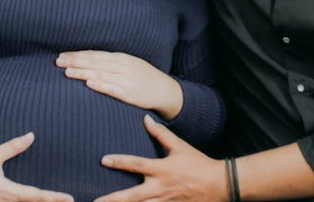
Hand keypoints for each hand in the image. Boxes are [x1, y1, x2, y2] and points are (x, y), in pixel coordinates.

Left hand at [56, 51, 182, 120]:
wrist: (165, 90)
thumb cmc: (145, 78)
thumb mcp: (130, 65)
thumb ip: (112, 63)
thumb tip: (89, 62)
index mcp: (122, 58)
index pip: (96, 54)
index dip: (78, 55)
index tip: (62, 55)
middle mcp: (123, 66)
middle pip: (95, 62)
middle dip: (75, 61)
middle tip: (58, 61)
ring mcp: (126, 80)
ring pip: (101, 74)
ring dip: (83, 72)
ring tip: (67, 72)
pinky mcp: (129, 93)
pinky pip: (113, 88)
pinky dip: (101, 85)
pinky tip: (89, 83)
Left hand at [96, 115, 228, 201]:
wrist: (219, 185)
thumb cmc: (198, 163)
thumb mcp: (180, 146)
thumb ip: (162, 134)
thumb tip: (146, 119)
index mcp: (162, 170)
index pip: (136, 165)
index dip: (119, 162)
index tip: (104, 160)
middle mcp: (160, 188)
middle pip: (132, 196)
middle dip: (112, 199)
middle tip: (95, 201)